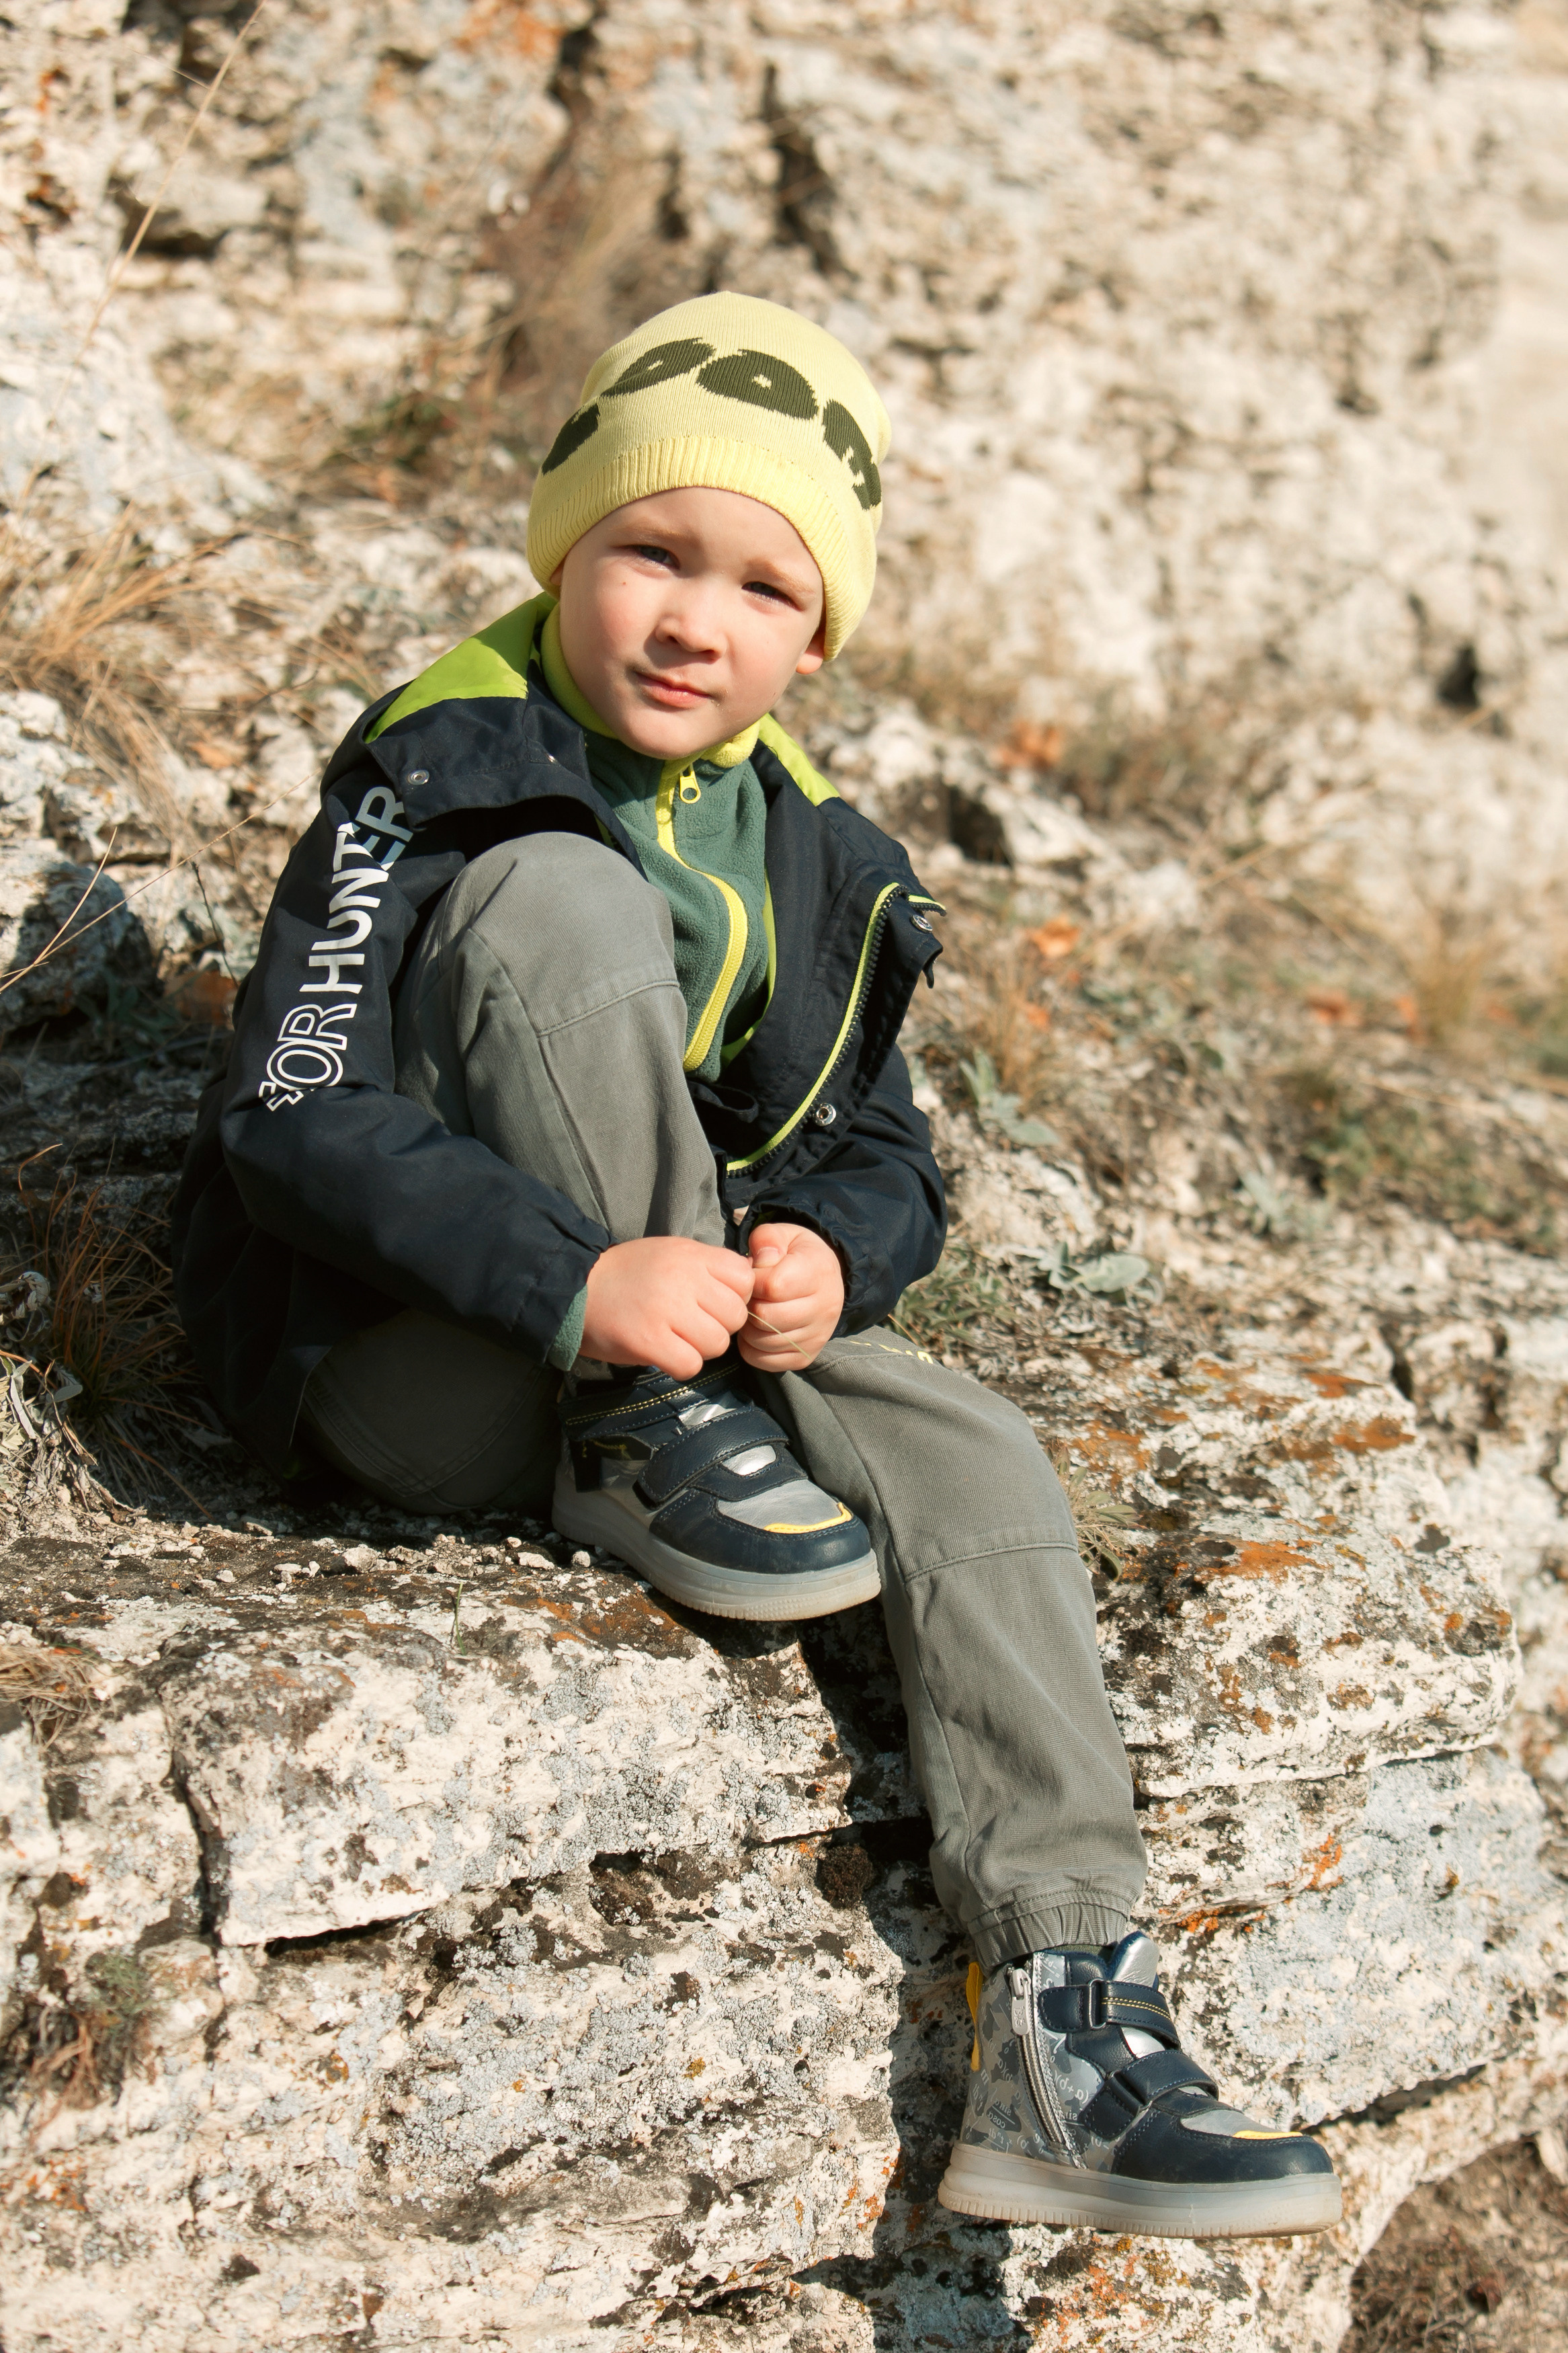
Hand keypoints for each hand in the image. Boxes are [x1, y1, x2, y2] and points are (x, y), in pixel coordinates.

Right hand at [580, 1237, 752, 1378]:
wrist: (575, 1288)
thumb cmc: (626, 1274)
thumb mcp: (670, 1253)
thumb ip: (707, 1267)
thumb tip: (746, 1286)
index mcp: (691, 1255)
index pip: (744, 1278)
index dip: (735, 1296)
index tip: (714, 1302)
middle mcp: (683, 1279)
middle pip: (735, 1315)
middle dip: (719, 1326)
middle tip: (692, 1325)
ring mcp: (666, 1310)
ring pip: (717, 1344)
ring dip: (700, 1348)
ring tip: (676, 1339)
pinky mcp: (649, 1341)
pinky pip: (690, 1365)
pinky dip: (681, 1365)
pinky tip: (664, 1354)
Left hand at [737, 1222, 844, 1371]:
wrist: (825, 1280)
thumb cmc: (796, 1256)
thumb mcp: (784, 1235)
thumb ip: (767, 1239)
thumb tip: (760, 1262)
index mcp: (818, 1273)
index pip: (773, 1286)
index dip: (752, 1281)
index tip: (753, 1275)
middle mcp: (824, 1308)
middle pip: (767, 1317)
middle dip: (749, 1305)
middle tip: (749, 1295)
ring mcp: (817, 1337)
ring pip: (763, 1341)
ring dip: (747, 1327)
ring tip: (753, 1310)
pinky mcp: (806, 1357)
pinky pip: (764, 1360)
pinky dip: (751, 1347)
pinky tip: (757, 1329)